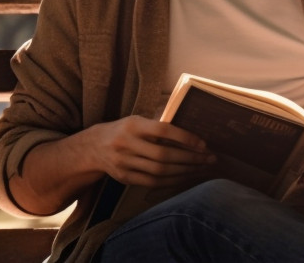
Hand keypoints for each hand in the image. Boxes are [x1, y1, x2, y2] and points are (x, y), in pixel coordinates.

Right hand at [88, 115, 215, 187]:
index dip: (184, 137)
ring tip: (201, 168)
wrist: (94, 147)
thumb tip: (191, 132)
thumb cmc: (124, 131)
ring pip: (160, 171)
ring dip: (184, 171)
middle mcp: (126, 144)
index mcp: (132, 125)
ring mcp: (124, 163)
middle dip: (190, 158)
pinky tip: (185, 177)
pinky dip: (171, 181)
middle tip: (209, 158)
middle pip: (163, 155)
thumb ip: (158, 126)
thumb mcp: (137, 121)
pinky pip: (152, 182)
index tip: (203, 143)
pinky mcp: (124, 178)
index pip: (162, 130)